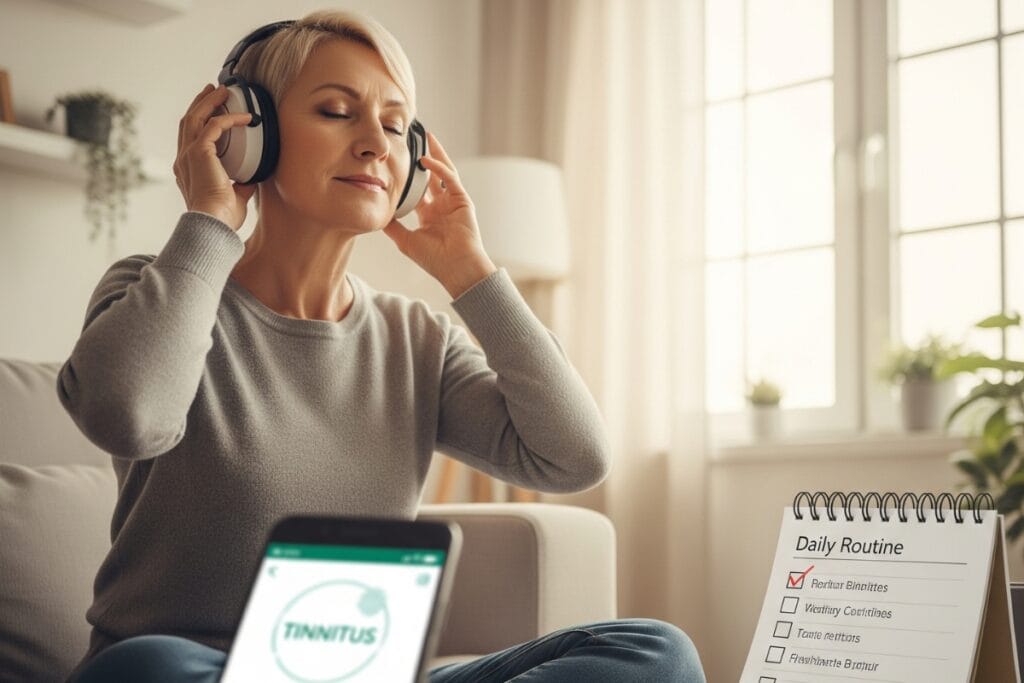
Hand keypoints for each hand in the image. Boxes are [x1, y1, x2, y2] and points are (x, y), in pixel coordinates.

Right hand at [173, 83, 257, 231]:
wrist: (213, 224)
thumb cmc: (222, 219)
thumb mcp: (234, 197)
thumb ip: (241, 185)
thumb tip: (252, 178)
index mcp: (187, 169)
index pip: (190, 138)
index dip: (200, 120)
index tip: (212, 110)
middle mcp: (183, 159)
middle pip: (188, 122)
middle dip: (201, 103)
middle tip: (214, 91)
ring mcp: (188, 155)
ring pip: (195, 118)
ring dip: (209, 102)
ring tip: (222, 91)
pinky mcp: (199, 153)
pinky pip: (214, 126)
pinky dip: (229, 118)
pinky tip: (245, 117)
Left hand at [382, 132, 496, 297]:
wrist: (456, 268)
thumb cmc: (434, 260)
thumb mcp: (405, 240)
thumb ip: (392, 226)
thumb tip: (377, 213)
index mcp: (429, 215)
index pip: (418, 190)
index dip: (409, 177)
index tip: (398, 162)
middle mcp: (442, 206)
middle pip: (432, 176)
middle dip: (425, 158)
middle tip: (414, 141)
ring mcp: (453, 202)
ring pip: (444, 171)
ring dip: (436, 154)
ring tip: (426, 138)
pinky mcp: (462, 200)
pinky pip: (450, 178)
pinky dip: (439, 168)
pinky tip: (426, 160)